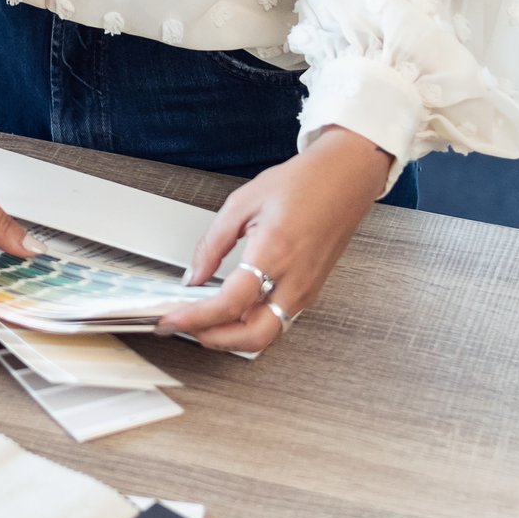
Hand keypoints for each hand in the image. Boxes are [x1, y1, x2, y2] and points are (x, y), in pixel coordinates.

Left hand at [155, 127, 393, 353]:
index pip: (230, 303)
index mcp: (274, 251)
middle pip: (254, 335)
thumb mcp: (243, 202)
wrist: (346, 178)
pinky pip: (278, 321)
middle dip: (215, 339)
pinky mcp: (311, 291)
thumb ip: (213, 244)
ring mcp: (307, 289)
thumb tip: (194, 275)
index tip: (172, 319)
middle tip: (186, 326)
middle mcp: (295, 278)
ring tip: (204, 320)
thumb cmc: (304, 183)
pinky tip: (232, 312)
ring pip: (267, 334)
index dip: (196, 317)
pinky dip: (250, 325)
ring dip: (232, 336)